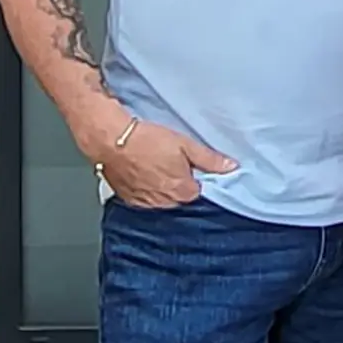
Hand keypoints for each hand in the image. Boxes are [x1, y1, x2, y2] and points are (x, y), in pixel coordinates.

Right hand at [96, 117, 238, 209]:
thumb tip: (230, 167)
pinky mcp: (129, 200)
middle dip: (179, 181)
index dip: (196, 176)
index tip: (191, 165)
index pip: (199, 190)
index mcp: (183, 191)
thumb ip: (209, 159)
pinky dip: (146, 188)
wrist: (112, 140)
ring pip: (162, 198)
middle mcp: (165, 202)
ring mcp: (146, 203)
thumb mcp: (185, 144)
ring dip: (162, 186)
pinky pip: (144, 198)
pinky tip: (143, 172)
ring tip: (155, 164)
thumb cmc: (147, 140)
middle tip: (171, 161)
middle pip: (180, 195)